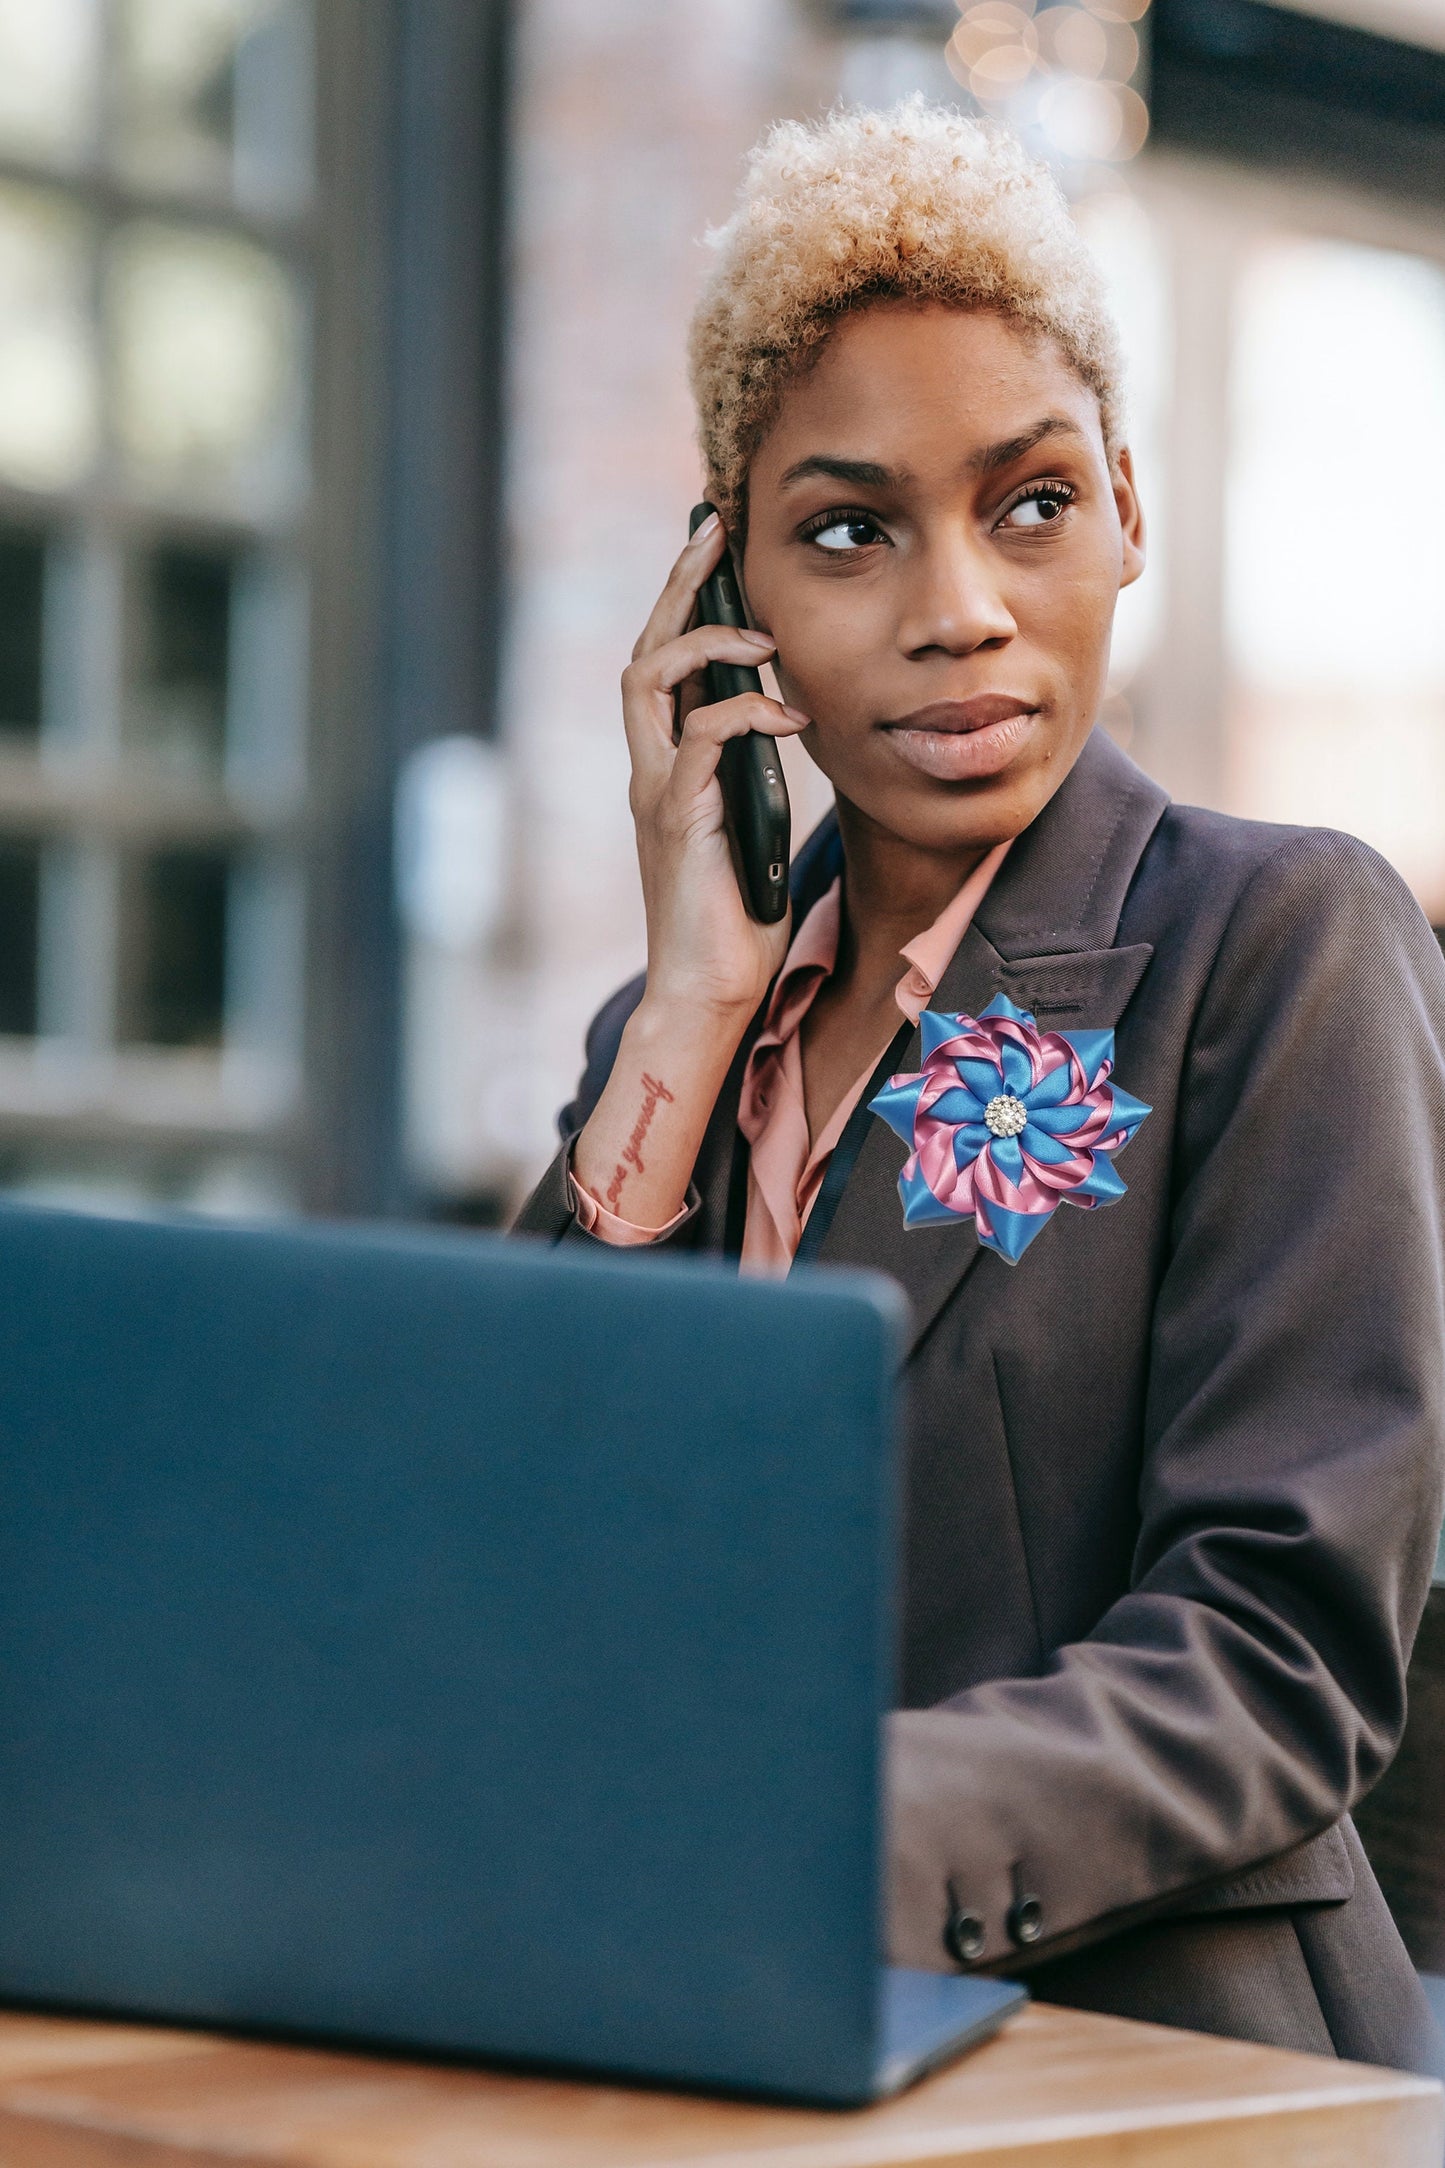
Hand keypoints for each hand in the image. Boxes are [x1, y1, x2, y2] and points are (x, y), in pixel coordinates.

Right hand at [570, 516, 807, 1235]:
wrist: (711, 993)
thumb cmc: (739, 920)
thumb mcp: (757, 825)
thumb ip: (758, 773)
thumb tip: (799, 721)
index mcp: (668, 766)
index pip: (662, 664)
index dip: (685, 602)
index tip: (718, 546)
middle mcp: (651, 769)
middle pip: (643, 650)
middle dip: (679, 587)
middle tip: (716, 532)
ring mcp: (658, 793)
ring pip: (649, 680)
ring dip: (705, 643)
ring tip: (762, 635)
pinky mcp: (679, 822)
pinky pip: (701, 740)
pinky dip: (745, 712)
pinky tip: (789, 713)